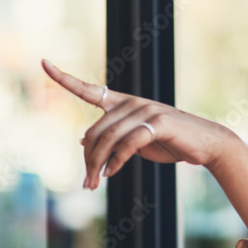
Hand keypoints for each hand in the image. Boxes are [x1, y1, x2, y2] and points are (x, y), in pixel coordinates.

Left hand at [42, 60, 235, 188]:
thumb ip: (111, 137)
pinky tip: (111, 173)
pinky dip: (115, 161)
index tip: (43, 63)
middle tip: (86, 183)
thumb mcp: (136, 140)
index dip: (64, 78)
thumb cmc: (170, 142)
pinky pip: (127, 144)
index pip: (89, 90)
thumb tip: (80, 141)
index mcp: (123, 102)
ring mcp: (146, 110)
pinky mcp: (158, 123)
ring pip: (108, 139)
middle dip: (87, 159)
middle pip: (94, 131)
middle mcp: (132, 102)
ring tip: (93, 184)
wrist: (204, 145)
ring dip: (97, 165)